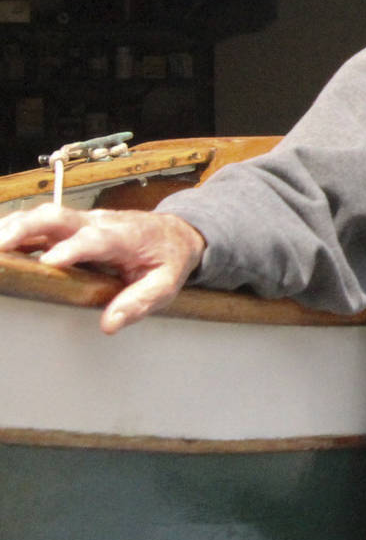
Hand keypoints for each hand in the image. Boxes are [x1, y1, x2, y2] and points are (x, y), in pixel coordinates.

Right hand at [0, 202, 204, 333]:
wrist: (175, 233)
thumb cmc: (167, 259)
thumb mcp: (166, 284)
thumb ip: (140, 302)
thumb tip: (110, 323)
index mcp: (125, 236)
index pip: (96, 238)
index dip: (73, 248)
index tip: (50, 261)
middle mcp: (99, 223)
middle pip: (58, 216)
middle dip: (26, 228)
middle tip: (1, 247)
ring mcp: (82, 222)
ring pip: (42, 215)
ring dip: (12, 227)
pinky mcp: (70, 226)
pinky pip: (38, 224)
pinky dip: (14, 230)